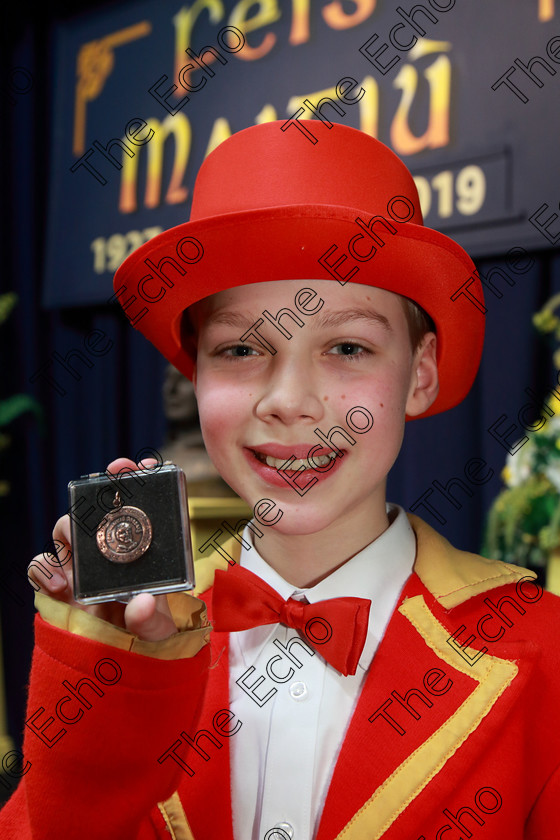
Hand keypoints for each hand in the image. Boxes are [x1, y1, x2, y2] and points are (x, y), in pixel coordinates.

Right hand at [28, 457, 178, 641]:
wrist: (115, 657)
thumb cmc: (144, 632)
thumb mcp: (157, 630)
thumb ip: (152, 620)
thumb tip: (142, 604)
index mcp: (143, 548)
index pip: (142, 505)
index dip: (141, 479)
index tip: (144, 467)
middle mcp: (111, 547)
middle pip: (100, 506)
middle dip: (103, 487)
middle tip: (111, 479)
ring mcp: (82, 562)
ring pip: (67, 528)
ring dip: (69, 531)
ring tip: (82, 556)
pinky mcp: (58, 581)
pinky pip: (42, 564)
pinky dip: (44, 569)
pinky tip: (59, 586)